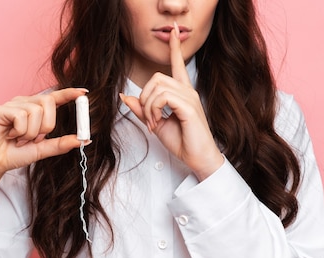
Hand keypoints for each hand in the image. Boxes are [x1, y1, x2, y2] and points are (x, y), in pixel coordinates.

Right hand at [0, 88, 87, 218]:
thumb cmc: (13, 154)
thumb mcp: (42, 150)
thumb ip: (60, 144)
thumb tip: (82, 139)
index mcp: (34, 110)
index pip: (54, 98)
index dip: (69, 93)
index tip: (83, 93)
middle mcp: (23, 103)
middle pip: (47, 102)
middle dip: (46, 125)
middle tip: (34, 139)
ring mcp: (11, 105)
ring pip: (35, 111)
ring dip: (30, 133)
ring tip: (18, 140)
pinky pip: (20, 116)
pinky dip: (19, 131)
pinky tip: (9, 136)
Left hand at [120, 23, 222, 180]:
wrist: (197, 158)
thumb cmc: (182, 141)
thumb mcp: (155, 123)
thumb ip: (142, 109)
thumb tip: (126, 97)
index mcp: (182, 93)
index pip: (178, 65)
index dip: (175, 49)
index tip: (174, 32)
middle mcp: (188, 91)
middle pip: (157, 78)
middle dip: (144, 97)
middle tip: (148, 118)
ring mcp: (190, 98)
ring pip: (158, 87)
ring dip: (148, 106)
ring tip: (153, 122)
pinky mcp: (189, 107)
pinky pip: (163, 97)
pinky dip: (153, 110)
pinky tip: (157, 122)